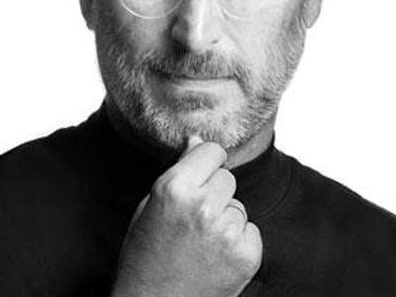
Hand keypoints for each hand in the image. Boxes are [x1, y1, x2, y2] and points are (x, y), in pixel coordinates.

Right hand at [111, 136, 261, 296]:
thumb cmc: (145, 257)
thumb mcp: (150, 206)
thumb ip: (178, 170)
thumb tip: (197, 139)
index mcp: (175, 187)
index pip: (212, 150)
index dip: (204, 165)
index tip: (198, 179)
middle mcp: (203, 204)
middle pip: (227, 177)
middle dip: (214, 193)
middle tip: (193, 220)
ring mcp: (227, 231)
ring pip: (238, 205)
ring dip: (225, 219)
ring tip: (201, 243)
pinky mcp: (247, 254)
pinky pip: (250, 230)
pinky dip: (238, 242)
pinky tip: (215, 257)